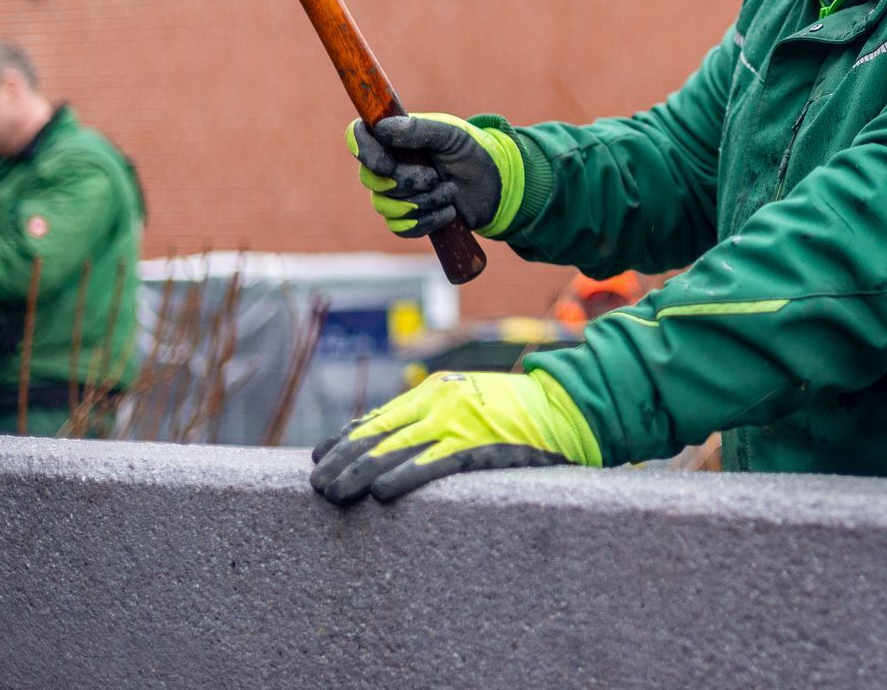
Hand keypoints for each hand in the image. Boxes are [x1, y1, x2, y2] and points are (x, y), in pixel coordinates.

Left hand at [309, 368, 599, 504]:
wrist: (568, 409)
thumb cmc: (517, 414)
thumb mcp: (466, 402)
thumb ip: (427, 418)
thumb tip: (377, 437)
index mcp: (435, 392)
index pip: (377, 418)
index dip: (343, 440)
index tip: (318, 460)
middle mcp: (442, 404)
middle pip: (379, 435)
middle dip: (343, 461)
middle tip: (317, 488)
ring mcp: (461, 424)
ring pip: (398, 450)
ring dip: (361, 474)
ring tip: (335, 495)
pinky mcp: (482, 446)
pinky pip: (437, 463)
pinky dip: (407, 477)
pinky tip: (382, 493)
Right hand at [346, 113, 524, 237]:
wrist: (495, 186)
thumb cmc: (472, 152)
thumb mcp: (452, 135)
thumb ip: (419, 129)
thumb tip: (381, 129)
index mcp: (394, 137)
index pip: (357, 137)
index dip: (364, 151)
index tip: (387, 165)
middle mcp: (388, 164)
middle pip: (370, 179)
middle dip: (406, 182)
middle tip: (435, 176)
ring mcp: (395, 194)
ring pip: (386, 207)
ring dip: (423, 201)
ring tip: (450, 191)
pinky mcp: (407, 218)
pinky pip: (400, 228)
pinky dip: (427, 221)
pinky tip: (449, 212)